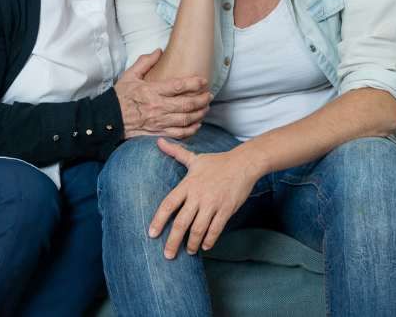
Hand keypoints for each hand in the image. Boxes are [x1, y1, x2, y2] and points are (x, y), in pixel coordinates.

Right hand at [115, 49, 211, 138]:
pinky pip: (179, 134)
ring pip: (186, 119)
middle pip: (187, 104)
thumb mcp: (129, 76)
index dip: (194, 83)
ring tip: (205, 108)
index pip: (178, 86)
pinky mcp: (158, 133)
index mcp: (151, 91)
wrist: (108, 120)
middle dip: (202, 99)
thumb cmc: (119, 98)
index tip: (204, 81)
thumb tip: (158, 51)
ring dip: (199, 114)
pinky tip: (197, 124)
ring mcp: (159, 122)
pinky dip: (191, 130)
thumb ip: (145, 62)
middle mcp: (157, 107)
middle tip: (209, 95)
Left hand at [149, 139, 259, 258]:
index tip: (151, 234)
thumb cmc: (217, 162)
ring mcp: (213, 204)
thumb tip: (158, 140)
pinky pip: (216, 229)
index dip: (158, 220)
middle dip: (173, 241)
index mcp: (187, 185)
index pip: (168, 204)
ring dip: (191, 243)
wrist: (244, 164)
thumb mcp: (194, 157)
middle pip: (181, 222)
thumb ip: (175, 152)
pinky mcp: (226, 210)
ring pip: (198, 229)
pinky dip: (209, 240)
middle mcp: (198, 196)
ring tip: (188, 251)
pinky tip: (205, 246)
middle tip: (167, 255)